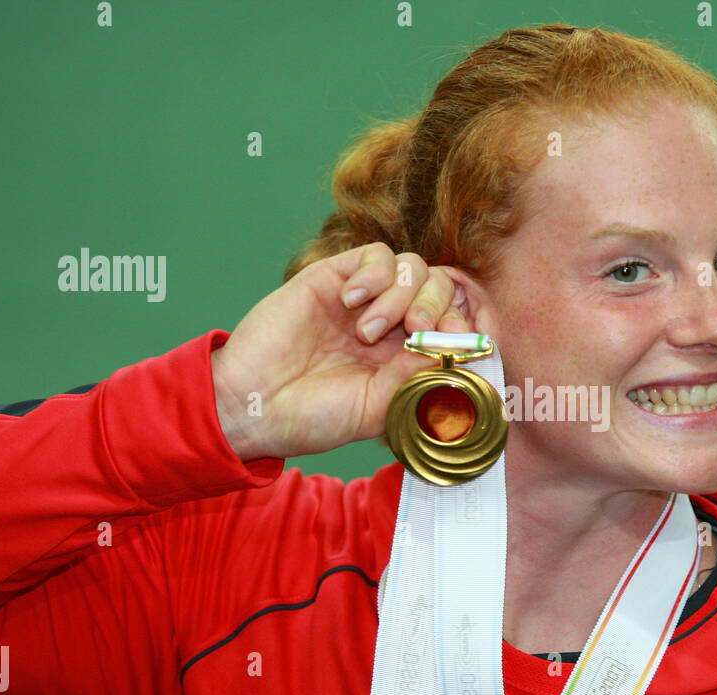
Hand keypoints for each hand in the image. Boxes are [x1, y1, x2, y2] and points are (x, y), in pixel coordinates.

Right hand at [210, 243, 472, 459]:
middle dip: (438, 306)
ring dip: (401, 295)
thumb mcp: (376, 407)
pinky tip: (350, 302)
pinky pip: (377, 255)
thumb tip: (452, 349)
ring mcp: (364, 300)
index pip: (454, 325)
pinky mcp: (335, 278)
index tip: (455, 343)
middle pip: (441, 289)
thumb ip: (415, 377)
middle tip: (416, 330)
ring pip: (414, 268)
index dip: (463, 327)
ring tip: (367, 330)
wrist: (252, 405)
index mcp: (407, 357)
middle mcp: (391, 325)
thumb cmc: (312, 417)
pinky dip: (374, 274)